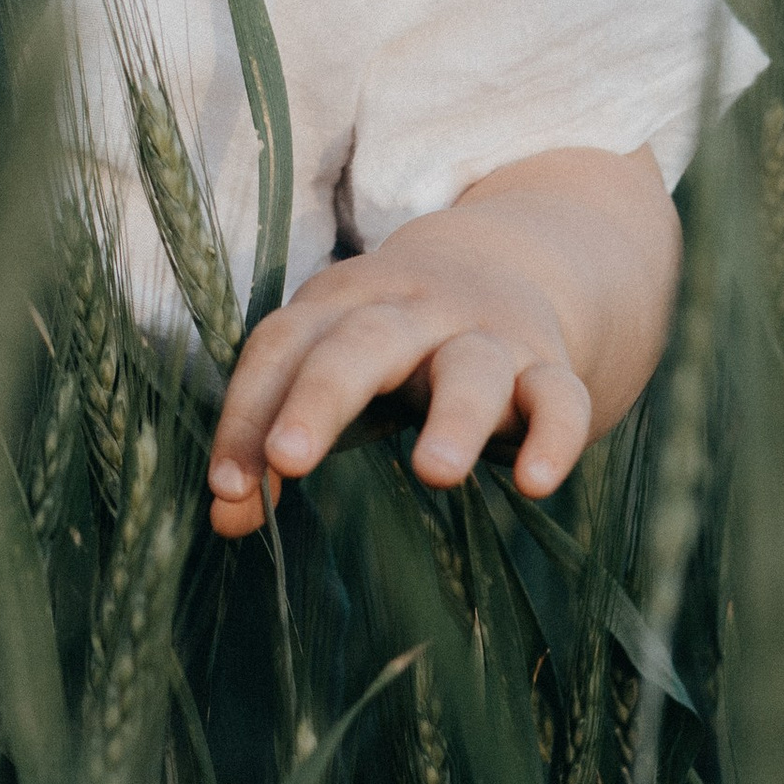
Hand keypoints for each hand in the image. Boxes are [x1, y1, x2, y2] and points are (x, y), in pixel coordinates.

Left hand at [205, 145, 677, 538]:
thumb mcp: (331, 368)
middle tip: (288, 460)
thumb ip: (274, 439)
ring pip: (472, 367)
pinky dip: (553, 436)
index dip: (248, 411)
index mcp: (344, 301)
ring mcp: (486, 335)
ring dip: (454, 416)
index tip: (227, 488)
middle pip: (363, 342)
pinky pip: (558, 398)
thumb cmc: (391, 341)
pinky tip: (534, 481)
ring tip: (433, 473)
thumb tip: (225, 518)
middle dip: (321, 397)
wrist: (508, 264)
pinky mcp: (548, 368)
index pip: (283, 344)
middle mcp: (414, 309)